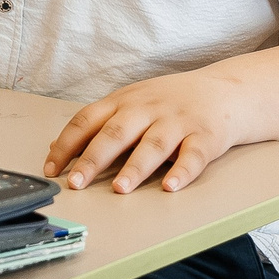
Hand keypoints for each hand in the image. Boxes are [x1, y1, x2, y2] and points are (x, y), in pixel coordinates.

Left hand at [44, 68, 249, 194]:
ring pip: (153, 145)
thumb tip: (56, 147)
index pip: (88, 120)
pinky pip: (193, 156)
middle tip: (76, 183)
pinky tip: (170, 187)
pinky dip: (182, 172)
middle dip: (93, 159)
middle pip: (116, 133)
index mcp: (125, 101)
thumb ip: (97, 124)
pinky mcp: (206, 136)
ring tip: (120, 189)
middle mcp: (148, 109)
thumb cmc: (171, 101)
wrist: (227, 90)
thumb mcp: (131, 104)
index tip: (51, 168)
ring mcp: (178, 121)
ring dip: (134, 168)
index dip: (67, 144)